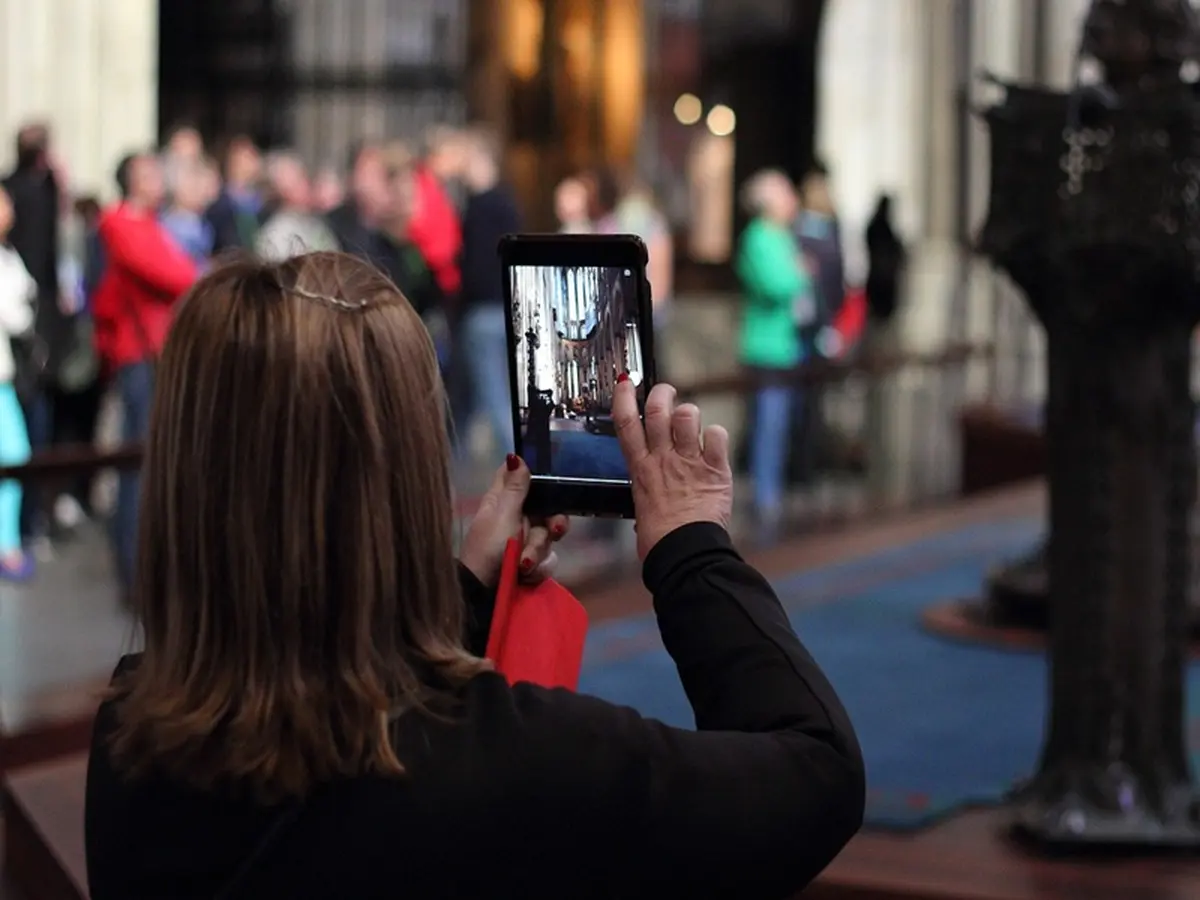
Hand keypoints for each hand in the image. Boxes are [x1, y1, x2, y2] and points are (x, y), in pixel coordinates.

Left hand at [459, 454, 569, 586]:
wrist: (481, 594)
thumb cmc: (488, 548)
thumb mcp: (503, 515)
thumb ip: (515, 488)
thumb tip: (515, 454)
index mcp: (504, 500)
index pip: (522, 477)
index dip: (539, 478)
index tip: (552, 485)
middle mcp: (516, 518)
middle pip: (547, 510)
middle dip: (552, 524)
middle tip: (555, 530)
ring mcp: (524, 542)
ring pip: (549, 538)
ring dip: (538, 552)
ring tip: (522, 565)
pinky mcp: (531, 565)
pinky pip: (548, 560)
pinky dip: (538, 569)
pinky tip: (525, 576)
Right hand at [613, 378, 732, 559]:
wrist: (684, 554)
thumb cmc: (660, 541)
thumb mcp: (641, 512)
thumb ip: (647, 494)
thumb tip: (649, 501)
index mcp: (641, 470)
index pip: (626, 424)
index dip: (625, 398)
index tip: (625, 383)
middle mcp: (663, 460)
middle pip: (658, 410)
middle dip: (662, 394)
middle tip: (665, 392)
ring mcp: (689, 462)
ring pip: (687, 416)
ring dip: (689, 412)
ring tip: (690, 422)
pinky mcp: (714, 470)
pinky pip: (717, 435)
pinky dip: (716, 434)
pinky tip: (713, 443)